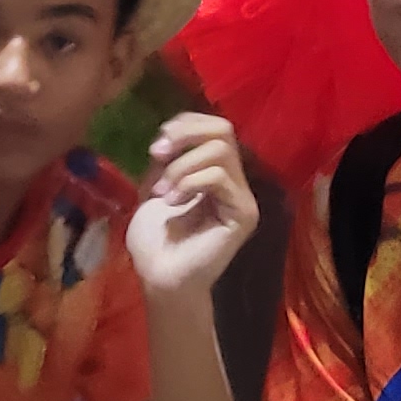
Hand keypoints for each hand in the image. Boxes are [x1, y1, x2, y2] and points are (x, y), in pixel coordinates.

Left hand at [128, 113, 258, 301]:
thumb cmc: (155, 239)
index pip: (214, 126)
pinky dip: (189, 183)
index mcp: (215, 171)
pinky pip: (220, 178)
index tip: (156, 146)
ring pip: (220, 151)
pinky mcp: (244, 214)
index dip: (185, 124)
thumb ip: (169, 158)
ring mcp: (242, 197)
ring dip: (181, 167)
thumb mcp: (156, 185)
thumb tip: (173, 131)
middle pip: (223, 130)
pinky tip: (172, 202)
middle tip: (156, 155)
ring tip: (162, 192)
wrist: (159, 276)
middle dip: (184, 136)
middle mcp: (234, 180)